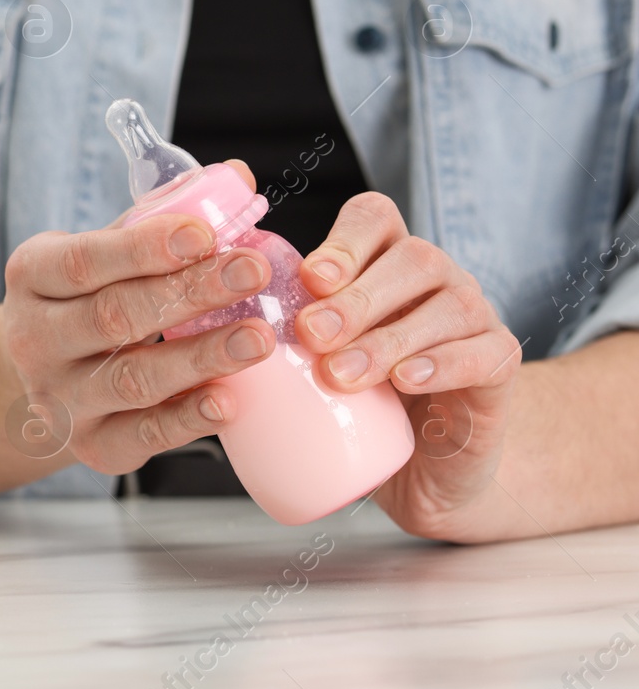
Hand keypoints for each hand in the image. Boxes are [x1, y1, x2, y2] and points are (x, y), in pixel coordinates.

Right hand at [2, 196, 275, 475]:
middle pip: (113, 316)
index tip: (204, 232)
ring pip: (132, 379)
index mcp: (32, 275)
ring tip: (258, 337)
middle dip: (189, 293)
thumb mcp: (104, 248)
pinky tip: (228, 401)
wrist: (45, 370)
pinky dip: (187, 421)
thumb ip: (162, 216)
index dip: (144, 247)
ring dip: (200, 357)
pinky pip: (141, 436)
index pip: (83, 260)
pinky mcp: (89, 445)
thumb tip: (234, 176)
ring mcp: (58, 398)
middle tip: (251, 271)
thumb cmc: (87, 296)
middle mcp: (33, 339)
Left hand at [295, 192, 522, 540]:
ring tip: (342, 374)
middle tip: (312, 334)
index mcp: (384, 264)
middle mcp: (434, 282)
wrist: (426, 469)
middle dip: (356, 295)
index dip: (345, 240)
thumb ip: (269, 330)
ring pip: (447, 304)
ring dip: (388, 336)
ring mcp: (473, 320)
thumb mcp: (311, 362)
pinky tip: (406, 381)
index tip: (309, 276)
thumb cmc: (359, 405)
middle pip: (411, 259)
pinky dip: (444, 364)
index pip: (375, 219)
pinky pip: (485, 353)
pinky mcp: (498, 369)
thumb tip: (189, 316)